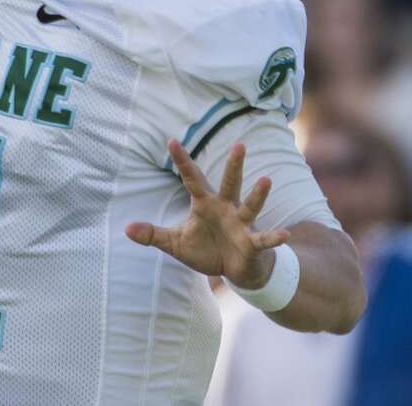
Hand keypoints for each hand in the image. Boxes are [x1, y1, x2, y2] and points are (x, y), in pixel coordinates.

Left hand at [126, 140, 289, 289]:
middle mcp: (225, 208)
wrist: (233, 270)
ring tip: (266, 179)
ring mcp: (241, 224)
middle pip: (230, 183)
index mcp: (204, 204)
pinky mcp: (252, 243)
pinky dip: (274, 237)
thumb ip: (153, 234)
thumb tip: (127, 229)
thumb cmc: (206, 250)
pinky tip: (284, 235)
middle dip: (234, 166)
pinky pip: (264, 239)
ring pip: (250, 206)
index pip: (191, 178)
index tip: (170, 140)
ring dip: (258, 195)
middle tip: (239, 145)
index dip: (182, 161)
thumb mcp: (175, 243)